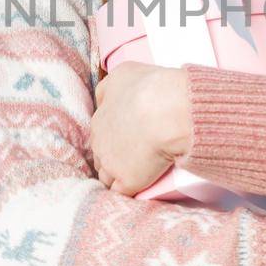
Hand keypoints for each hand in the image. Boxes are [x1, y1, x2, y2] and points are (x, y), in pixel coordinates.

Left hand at [91, 62, 191, 196]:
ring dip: (116, 176)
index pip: (100, 132)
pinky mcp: (125, 180)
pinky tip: (137, 190)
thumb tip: (105, 98)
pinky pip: (120, 192)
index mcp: (100, 116)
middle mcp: (99, 140)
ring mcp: (110, 163)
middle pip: (100, 154)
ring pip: (106, 175)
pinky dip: (128, 191)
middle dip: (111, 157)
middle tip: (131, 157)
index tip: (125, 139)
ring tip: (134, 177)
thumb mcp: (123, 73)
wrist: (166, 110)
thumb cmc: (150, 87)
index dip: (112, 137)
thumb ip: (110, 87)